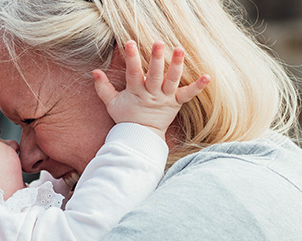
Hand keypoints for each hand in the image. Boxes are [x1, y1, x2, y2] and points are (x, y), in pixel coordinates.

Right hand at [92, 40, 209, 139]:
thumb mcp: (111, 103)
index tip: (130, 43)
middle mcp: (152, 94)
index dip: (132, 58)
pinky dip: (198, 86)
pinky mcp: (176, 103)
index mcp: (136, 92)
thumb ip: (103, 87)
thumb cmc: (126, 117)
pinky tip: (207, 76)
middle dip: (156, 59)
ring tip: (180, 50)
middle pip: (155, 75)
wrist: (141, 137)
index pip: (133, 73)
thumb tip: (94, 71)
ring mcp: (165, 98)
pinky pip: (188, 95)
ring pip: (172, 80)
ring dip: (176, 65)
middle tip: (159, 43)